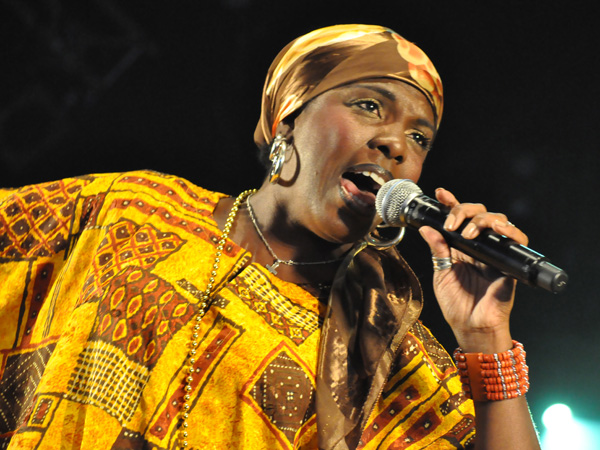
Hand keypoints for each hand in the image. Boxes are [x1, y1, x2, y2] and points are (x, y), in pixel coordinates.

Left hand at [418, 188, 529, 352]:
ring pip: (499, 221)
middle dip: (465, 210)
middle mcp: (479, 247)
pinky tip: (499, 230)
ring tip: (469, 231)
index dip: (451, 203)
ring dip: (483, 219)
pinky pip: (518, 241)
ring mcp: (495, 253)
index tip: (441, 193)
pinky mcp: (510, 263)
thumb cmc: (456, 305)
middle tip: (452, 224)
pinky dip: (511, 231)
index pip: (458, 219)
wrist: (471, 327)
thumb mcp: (441, 274)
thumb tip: (427, 228)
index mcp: (460, 247)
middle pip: (479, 213)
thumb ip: (438, 250)